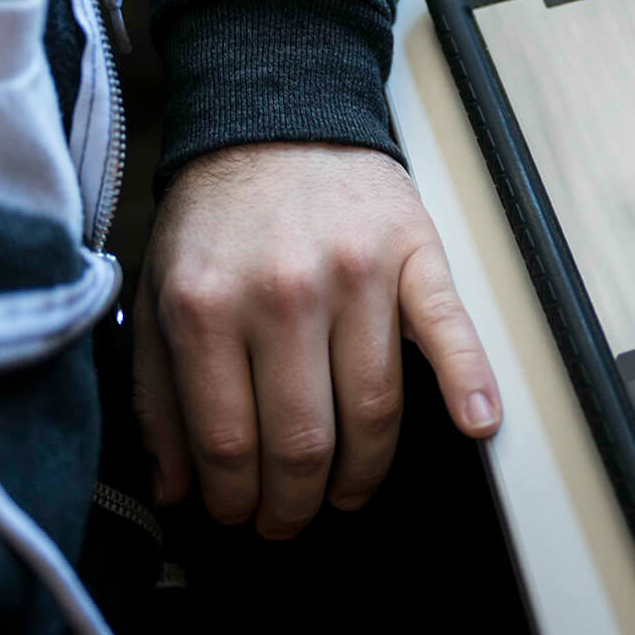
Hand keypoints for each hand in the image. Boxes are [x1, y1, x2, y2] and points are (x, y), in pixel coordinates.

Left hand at [131, 142, 501, 537]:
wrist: (276, 112)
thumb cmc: (218, 212)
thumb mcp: (156, 293)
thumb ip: (157, 393)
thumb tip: (177, 486)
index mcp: (208, 305)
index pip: (229, 441)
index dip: (236, 500)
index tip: (240, 516)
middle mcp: (283, 293)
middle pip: (302, 440)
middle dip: (294, 503)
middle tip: (290, 521)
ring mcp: (356, 275)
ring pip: (373, 409)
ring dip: (362, 474)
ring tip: (346, 493)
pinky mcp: (414, 256)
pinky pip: (449, 330)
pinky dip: (469, 383)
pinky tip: (478, 425)